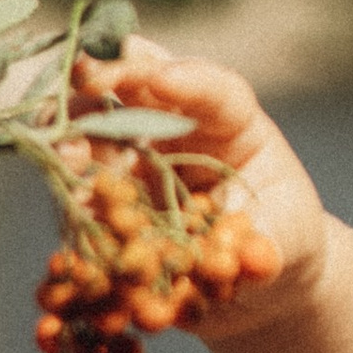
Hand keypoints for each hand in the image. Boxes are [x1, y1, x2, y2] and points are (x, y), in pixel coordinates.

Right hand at [71, 38, 324, 337]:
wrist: (252, 274)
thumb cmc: (284, 242)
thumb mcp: (288, 245)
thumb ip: (271, 249)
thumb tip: (258, 259)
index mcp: (234, 125)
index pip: (217, 92)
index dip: (191, 79)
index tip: (161, 77)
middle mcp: (180, 128)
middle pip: (142, 84)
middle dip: (111, 78)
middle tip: (84, 82)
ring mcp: (140, 156)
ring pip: (101, 124)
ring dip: (77, 128)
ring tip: (65, 151)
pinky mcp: (112, 195)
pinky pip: (84, 185)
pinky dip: (68, 188)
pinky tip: (63, 202)